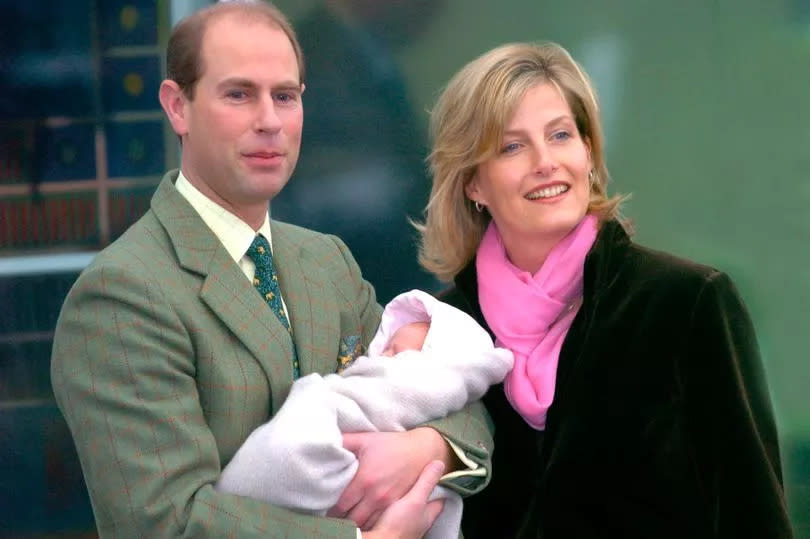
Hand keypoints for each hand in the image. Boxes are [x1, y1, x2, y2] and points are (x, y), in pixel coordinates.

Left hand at [328, 428, 452, 529]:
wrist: (421, 451)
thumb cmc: (391, 444)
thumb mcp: (366, 438)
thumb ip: (345, 442)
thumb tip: (325, 441)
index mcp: (363, 479)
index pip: (340, 505)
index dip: (329, 510)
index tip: (322, 510)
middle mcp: (374, 495)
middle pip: (351, 519)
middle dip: (341, 521)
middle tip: (331, 520)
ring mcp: (387, 502)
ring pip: (366, 524)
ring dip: (355, 525)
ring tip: (344, 523)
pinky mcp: (397, 505)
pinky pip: (380, 522)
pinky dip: (370, 524)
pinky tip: (363, 523)